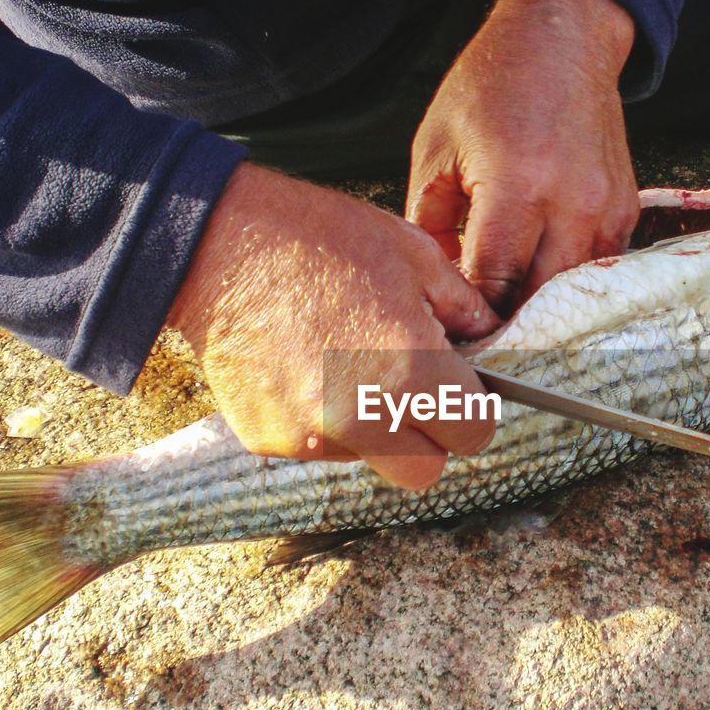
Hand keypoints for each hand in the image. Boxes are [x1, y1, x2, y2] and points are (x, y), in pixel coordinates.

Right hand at [167, 162, 501, 489]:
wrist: (217, 243)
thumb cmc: (319, 239)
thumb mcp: (414, 256)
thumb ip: (465, 310)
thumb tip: (491, 339)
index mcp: (411, 372)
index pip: (472, 433)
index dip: (471, 412)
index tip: (460, 391)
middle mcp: (363, 418)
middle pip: (423, 471)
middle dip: (428, 438)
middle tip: (414, 392)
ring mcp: (311, 435)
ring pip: (370, 459)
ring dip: (374, 429)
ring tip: (349, 364)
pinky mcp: (270, 440)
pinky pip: (319, 447)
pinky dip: (324, 422)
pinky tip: (309, 368)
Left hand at [407, 0, 639, 312]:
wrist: (564, 37)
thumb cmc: (491, 86)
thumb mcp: (436, 149)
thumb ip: (430, 225)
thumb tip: (437, 284)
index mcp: (516, 187)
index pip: (494, 283)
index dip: (472, 318)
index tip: (453, 334)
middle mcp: (571, 204)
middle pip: (539, 300)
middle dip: (507, 324)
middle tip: (478, 339)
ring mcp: (606, 209)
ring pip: (573, 293)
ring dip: (541, 309)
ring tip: (509, 319)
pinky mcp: (625, 209)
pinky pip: (597, 269)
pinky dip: (568, 283)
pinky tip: (542, 284)